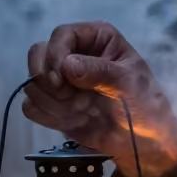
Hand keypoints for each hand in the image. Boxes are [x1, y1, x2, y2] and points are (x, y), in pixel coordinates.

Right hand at [23, 22, 176, 176]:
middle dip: (48, 79)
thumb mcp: (129, 83)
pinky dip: (47, 116)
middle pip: (37, 53)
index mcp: (95, 38)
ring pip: (33, 82)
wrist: (144, 141)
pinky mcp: (54, 105)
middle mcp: (74, 53)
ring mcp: (61, 80)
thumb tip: (66, 66)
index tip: (62, 78)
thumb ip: (100, 71)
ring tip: (81, 110)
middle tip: (67, 95)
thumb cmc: (145, 104)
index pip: (60, 35)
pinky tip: (71, 120)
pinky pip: (31, 106)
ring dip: (53, 101)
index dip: (56, 55)